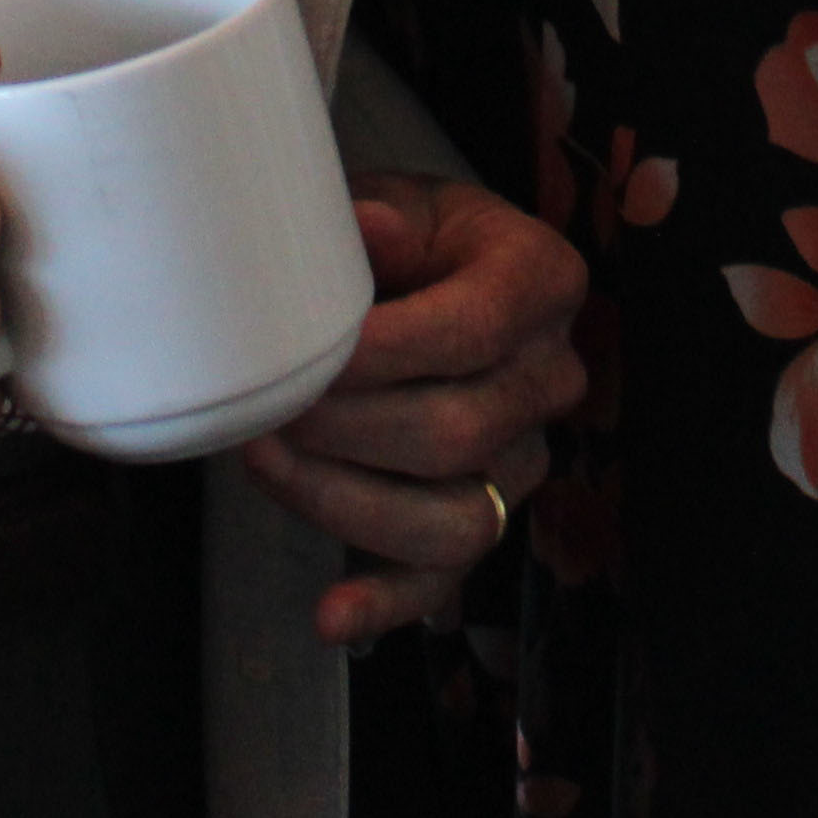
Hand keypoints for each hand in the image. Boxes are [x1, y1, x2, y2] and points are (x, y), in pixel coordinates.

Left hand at [234, 172, 583, 648]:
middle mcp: (550, 379)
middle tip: (269, 402)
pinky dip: (383, 604)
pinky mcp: (484, 518)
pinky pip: (443, 579)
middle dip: (345, 427)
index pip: (475, 331)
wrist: (431, 274)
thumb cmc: (411, 239)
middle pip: (457, 432)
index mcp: (543, 283)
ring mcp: (522, 460)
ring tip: (266, 461)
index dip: (385, 351)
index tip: (312, 351)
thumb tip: (371, 228)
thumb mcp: (402, 202)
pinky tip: (330, 615)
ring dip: (344, 501)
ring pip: (454, 518)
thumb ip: (386, 217)